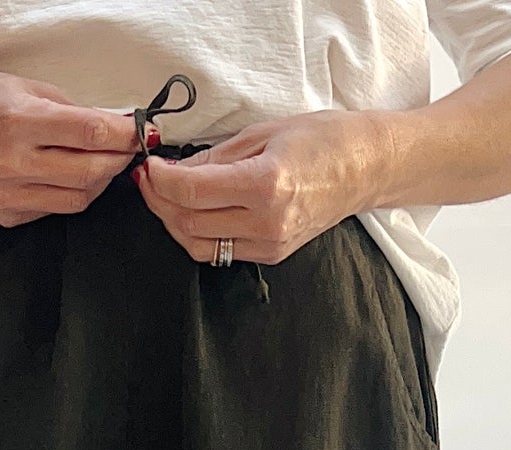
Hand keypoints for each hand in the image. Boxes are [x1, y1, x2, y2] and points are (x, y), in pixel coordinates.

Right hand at [0, 72, 139, 226]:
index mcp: (19, 122)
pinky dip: (71, 192)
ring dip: (100, 180)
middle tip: (128, 149)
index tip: (141, 132)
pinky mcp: (9, 215)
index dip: (123, 134)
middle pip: (90, 172)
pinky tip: (66, 174)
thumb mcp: (28, 89)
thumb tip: (114, 125)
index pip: (88, 131)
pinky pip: (56, 209)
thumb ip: (72, 110)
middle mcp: (13, 163)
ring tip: (100, 161)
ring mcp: (10, 195)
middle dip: (118, 160)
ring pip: (79, 198)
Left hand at [133, 109, 390, 263]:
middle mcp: (265, 222)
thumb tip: (174, 171)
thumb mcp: (263, 133)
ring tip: (166, 197)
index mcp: (265, 185)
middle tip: (149, 180)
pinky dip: (198, 233)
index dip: (159, 181)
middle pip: (188, 222)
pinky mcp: (270, 255)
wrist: (363, 169)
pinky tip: (193, 211)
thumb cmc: (320, 140)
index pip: (191, 191)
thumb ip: (215, 157)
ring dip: (174, 222)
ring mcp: (268, 244)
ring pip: (198, 245)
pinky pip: (219, 252)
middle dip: (159, 202)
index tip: (147, 167)